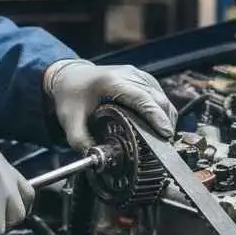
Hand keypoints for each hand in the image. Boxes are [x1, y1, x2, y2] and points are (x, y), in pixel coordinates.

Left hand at [44, 59, 175, 150]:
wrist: (69, 76)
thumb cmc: (70, 96)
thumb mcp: (69, 120)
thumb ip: (81, 141)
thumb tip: (98, 160)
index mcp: (111, 81)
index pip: (141, 98)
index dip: (155, 116)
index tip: (165, 133)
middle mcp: (128, 74)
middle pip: (157, 98)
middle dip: (165, 122)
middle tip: (164, 146)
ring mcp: (137, 75)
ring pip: (162, 97)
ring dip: (166, 118)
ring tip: (162, 140)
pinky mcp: (142, 79)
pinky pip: (159, 95)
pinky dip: (162, 112)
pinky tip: (157, 128)